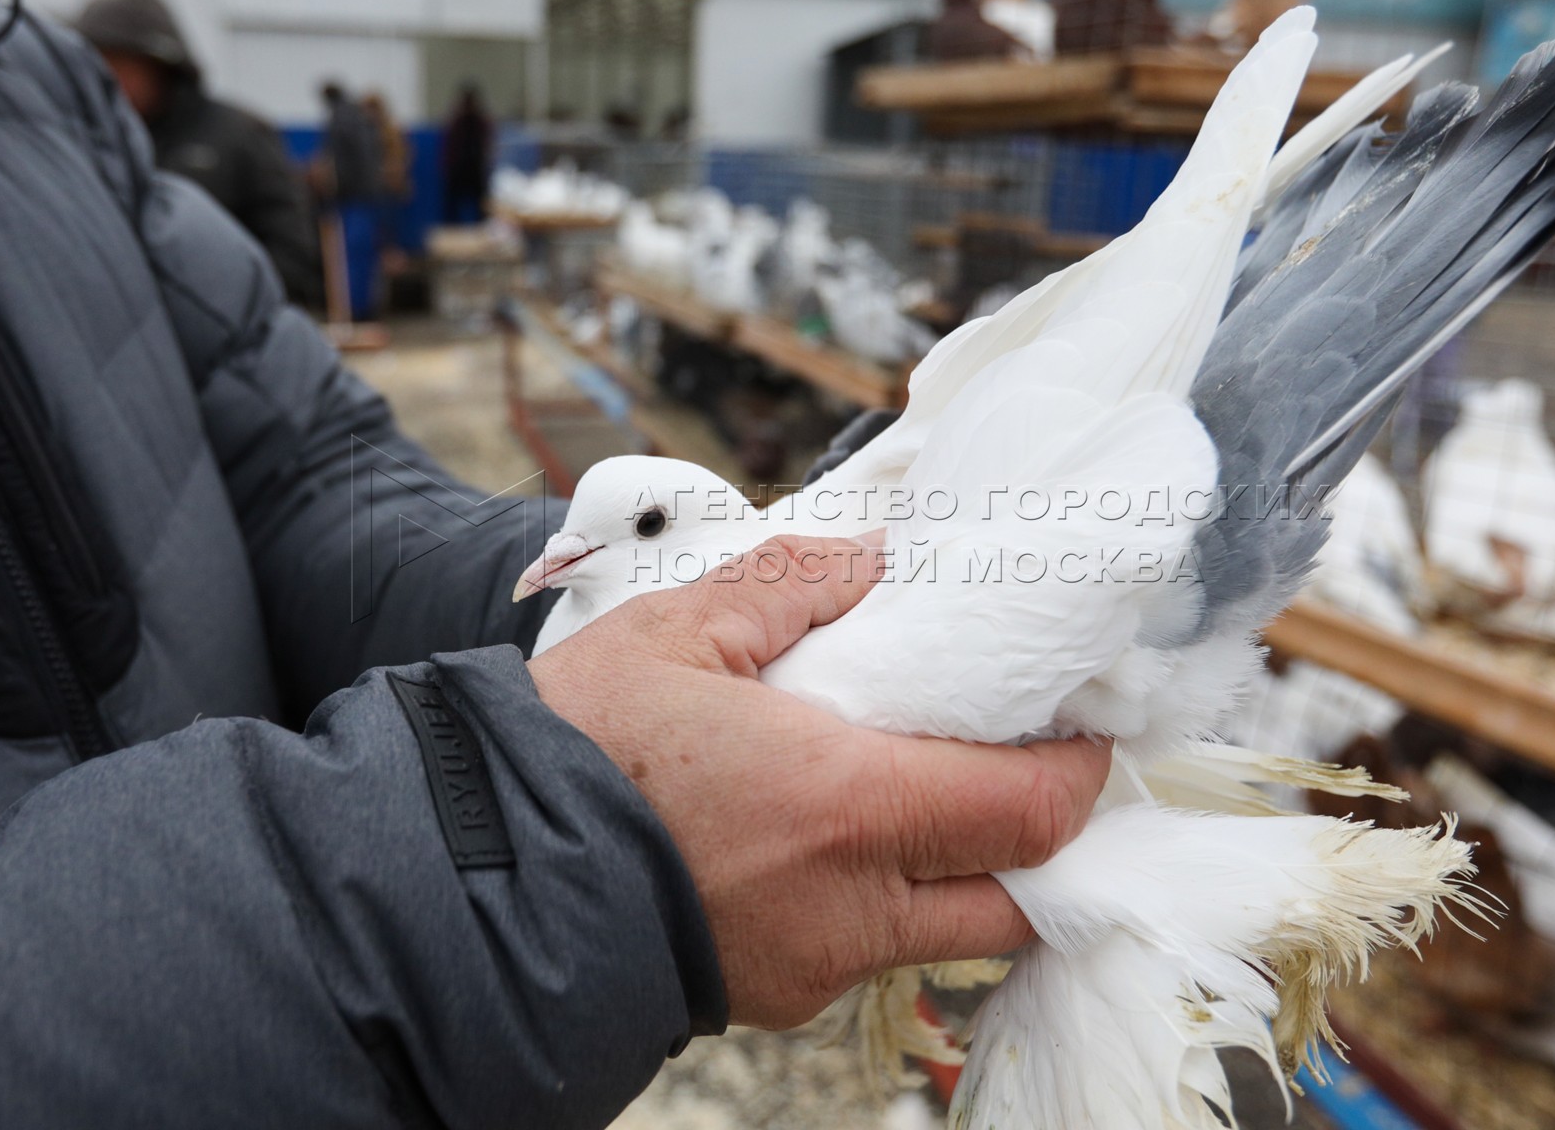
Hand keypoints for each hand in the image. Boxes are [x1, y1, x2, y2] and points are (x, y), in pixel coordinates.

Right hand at [529, 535, 1111, 1029]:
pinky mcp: (776, 995)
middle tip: (1020, 764)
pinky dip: (880, 895)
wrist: (475, 880)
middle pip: (1017, 894)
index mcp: (848, 807)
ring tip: (918, 791)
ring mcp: (817, 963)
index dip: (1078, 768)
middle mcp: (854, 906)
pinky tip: (827, 839)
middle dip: (1043, 833)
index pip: (1032, 809)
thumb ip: (797, 581)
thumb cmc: (574, 751)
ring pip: (945, 931)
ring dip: (960, 868)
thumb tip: (879, 559)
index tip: (1079, 727)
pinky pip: (868, 949)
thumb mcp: (680, 629)